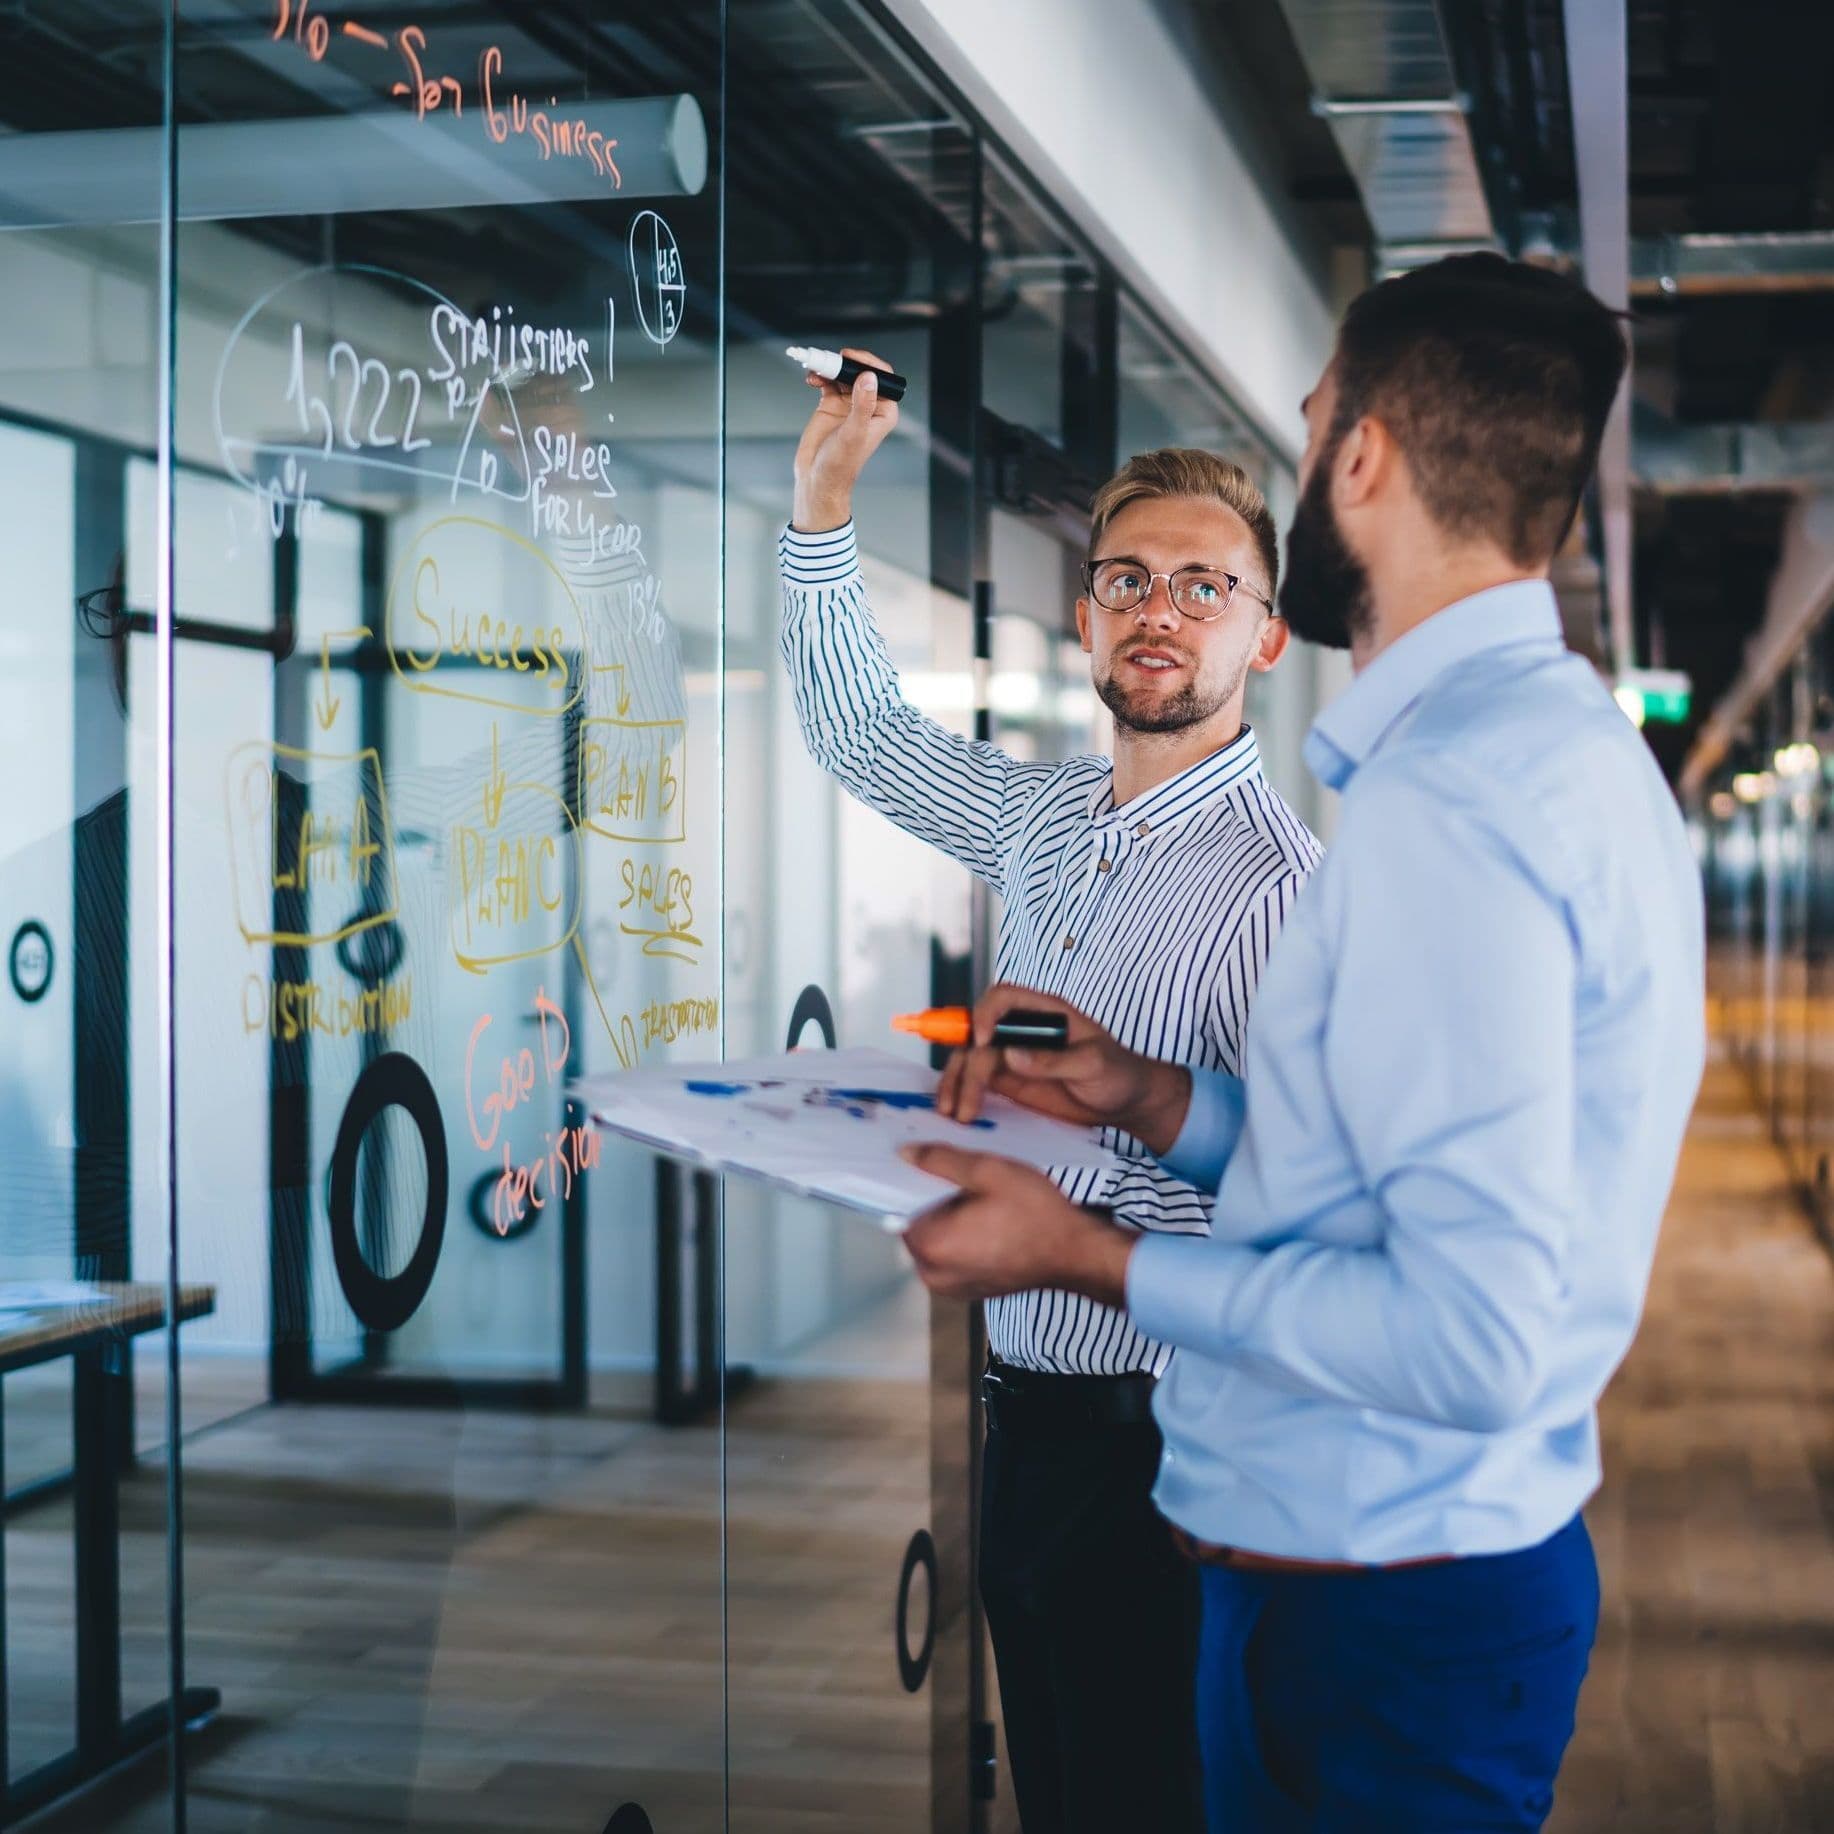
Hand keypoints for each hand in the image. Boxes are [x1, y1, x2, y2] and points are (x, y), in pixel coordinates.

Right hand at [791, 346, 899, 531]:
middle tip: (831, 360)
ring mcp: (849, 404)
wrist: (817, 478)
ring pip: (843, 373)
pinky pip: (828, 381)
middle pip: (861, 371)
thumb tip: (869, 378)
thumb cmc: (840, 464)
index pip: (883, 377)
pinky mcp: (831, 405)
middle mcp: (868, 405)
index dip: (868, 363)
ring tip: (816, 369)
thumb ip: (863, 405)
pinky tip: (812, 379)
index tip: (849, 357)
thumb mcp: (854, 433)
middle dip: (846, 362)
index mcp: (883, 412)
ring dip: (830, 367)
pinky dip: (820, 376)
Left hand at [897, 1145, 1133, 1303]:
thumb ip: (941, 1161)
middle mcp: (933, 1274)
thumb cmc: (1035, 1213)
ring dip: (950, 1220)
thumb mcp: (988, 1171)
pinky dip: (963, 1239)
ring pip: (935, 1242)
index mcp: (932, 1245)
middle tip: (966, 1183)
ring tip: (981, 1200)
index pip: (900, 1209)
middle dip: (934, 1203)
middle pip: (916, 1226)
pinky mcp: (970, 1291)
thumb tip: (906, 1154)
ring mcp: (951, 1288)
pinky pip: (953, 1257)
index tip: (932, 1170)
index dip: (914, 1185)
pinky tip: (989, 1221)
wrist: (1075, 1253)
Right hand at [933, 985, 1192, 1154]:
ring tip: (954, 1113)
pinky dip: (962, 1093)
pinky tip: (957, 1112)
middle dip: (965, 1065)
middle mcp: (1022, 1029)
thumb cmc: (1118, 1074)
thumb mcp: (1094, 1065)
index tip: (982, 1041)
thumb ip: (1054, 1061)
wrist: (1126, 1102)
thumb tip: (1011, 1055)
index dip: (986, 1013)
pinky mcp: (1008, 1080)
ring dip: (956, 1082)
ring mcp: (1012, 1055)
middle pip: (976, 1032)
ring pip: (969, 1058)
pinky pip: (976, 1082)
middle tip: (964, 1102)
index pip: (1004, 998)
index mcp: (1046, 1013)